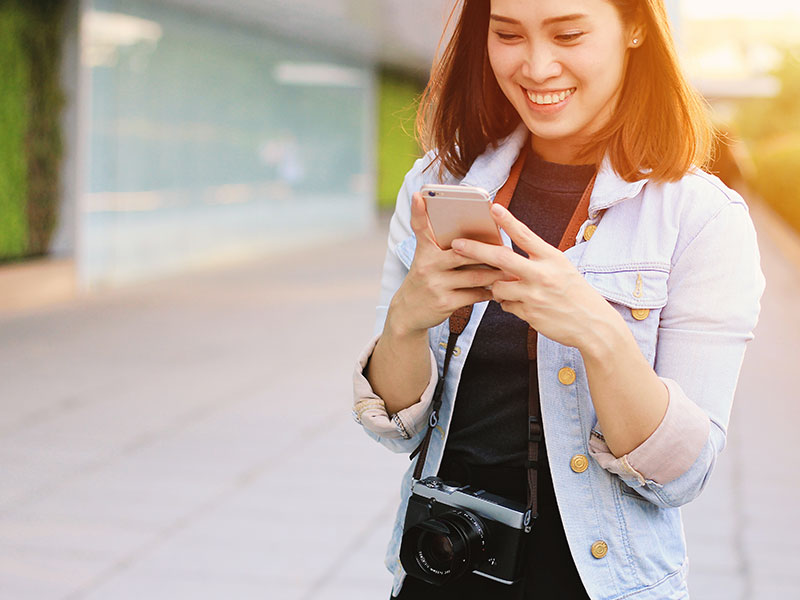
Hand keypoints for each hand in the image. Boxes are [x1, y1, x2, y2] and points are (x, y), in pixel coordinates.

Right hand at [387, 193, 511, 336]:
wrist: (408, 313)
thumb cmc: (425, 280)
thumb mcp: (426, 260)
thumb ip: (443, 246)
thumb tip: (476, 237)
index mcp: (424, 251)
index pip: (420, 227)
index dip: (418, 211)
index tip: (418, 195)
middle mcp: (428, 265)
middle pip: (463, 252)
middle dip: (487, 252)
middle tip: (508, 249)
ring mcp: (436, 284)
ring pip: (474, 275)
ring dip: (495, 274)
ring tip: (511, 271)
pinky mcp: (444, 303)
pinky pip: (474, 295)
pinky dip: (488, 292)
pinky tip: (498, 290)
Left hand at [451, 203, 618, 350]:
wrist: (593, 325)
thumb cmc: (575, 293)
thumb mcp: (561, 269)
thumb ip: (535, 261)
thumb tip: (504, 260)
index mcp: (552, 258)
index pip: (526, 235)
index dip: (508, 220)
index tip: (492, 207)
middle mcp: (542, 274)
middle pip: (501, 258)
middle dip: (475, 250)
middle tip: (456, 244)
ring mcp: (534, 295)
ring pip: (498, 286)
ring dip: (496, 286)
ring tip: (511, 288)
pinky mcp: (529, 313)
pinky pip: (505, 305)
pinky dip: (508, 303)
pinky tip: (523, 304)